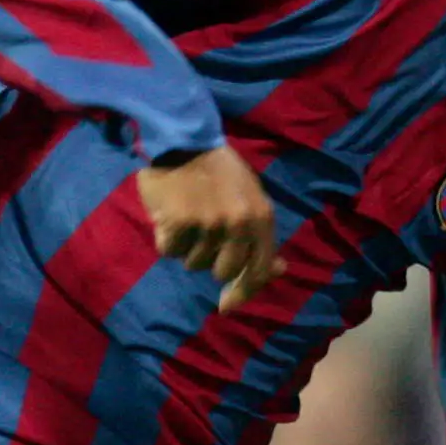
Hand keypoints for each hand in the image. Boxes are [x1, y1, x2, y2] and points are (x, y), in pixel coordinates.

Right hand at [138, 145, 283, 311]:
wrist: (183, 140)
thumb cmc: (218, 172)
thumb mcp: (250, 199)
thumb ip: (262, 237)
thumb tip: (278, 271)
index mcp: (261, 217)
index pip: (258, 270)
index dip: (243, 292)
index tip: (225, 305)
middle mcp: (239, 223)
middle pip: (222, 272)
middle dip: (209, 260)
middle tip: (202, 233)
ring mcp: (209, 222)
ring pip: (194, 263)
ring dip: (187, 247)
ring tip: (187, 216)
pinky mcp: (180, 221)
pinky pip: (170, 250)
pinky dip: (167, 238)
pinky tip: (169, 215)